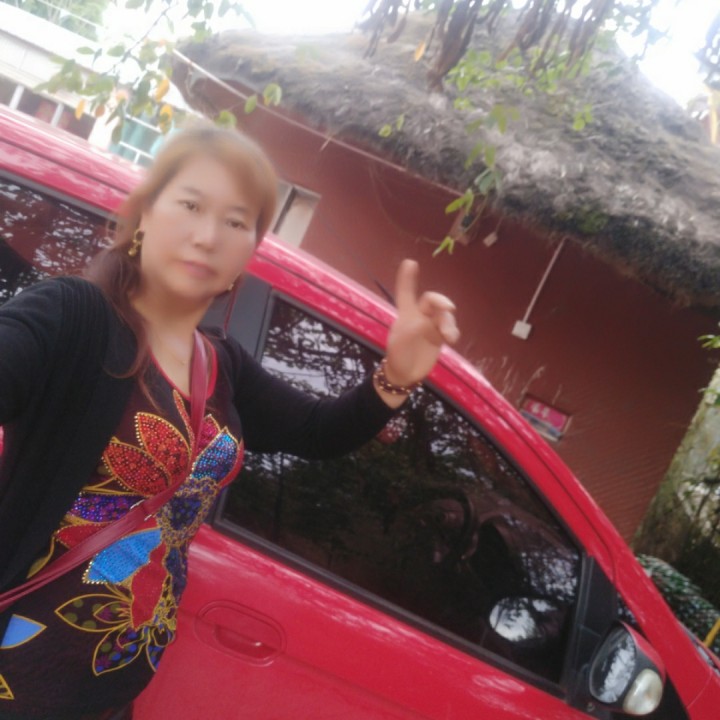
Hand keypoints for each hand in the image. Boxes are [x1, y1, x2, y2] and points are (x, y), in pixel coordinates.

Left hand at [383, 259, 458, 390]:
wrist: (405, 375)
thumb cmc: (398, 356)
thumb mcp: (401, 342)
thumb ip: (414, 329)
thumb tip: (427, 322)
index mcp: (406, 315)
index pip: (406, 293)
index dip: (407, 279)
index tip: (410, 262)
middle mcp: (419, 317)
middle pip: (432, 301)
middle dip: (441, 301)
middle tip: (449, 308)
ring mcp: (431, 326)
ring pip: (444, 316)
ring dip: (448, 323)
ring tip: (449, 336)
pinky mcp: (439, 337)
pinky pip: (450, 329)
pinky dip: (453, 332)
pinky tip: (452, 340)